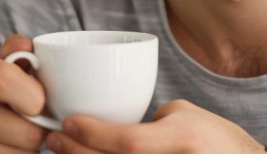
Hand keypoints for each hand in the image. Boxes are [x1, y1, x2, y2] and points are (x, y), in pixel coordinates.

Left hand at [45, 99, 266, 153]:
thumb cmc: (213, 138)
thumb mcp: (184, 116)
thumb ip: (148, 120)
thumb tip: (109, 122)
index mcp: (182, 139)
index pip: (129, 142)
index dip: (94, 134)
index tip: (67, 123)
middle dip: (77, 153)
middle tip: (54, 140)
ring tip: (62, 153)